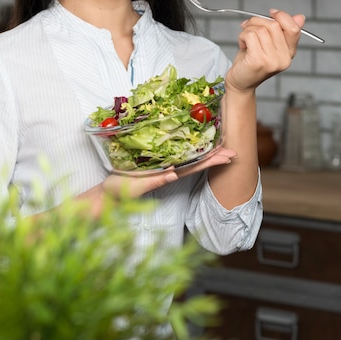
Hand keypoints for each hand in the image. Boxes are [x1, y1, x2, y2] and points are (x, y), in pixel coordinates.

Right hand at [103, 146, 236, 198]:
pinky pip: (175, 155)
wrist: (107, 195)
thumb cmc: (120, 191)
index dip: (212, 161)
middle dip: (215, 156)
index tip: (228, 157)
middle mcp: (168, 171)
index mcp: (167, 175)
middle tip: (233, 149)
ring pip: (188, 159)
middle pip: (197, 162)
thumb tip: (173, 174)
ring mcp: (162, 167)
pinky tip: (192, 144)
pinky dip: (187, 149)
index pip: (195, 167)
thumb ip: (154, 181)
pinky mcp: (153, 163)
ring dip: (205, 153)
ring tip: (221, 146)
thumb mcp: (136, 186)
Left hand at [226, 9, 304, 92]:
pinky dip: (242, 36)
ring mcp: (272, 61)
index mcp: (289, 53)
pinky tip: (242, 44)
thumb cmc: (251, 61)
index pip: (294, 29)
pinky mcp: (258, 61)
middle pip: (274, 25)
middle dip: (257, 21)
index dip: (282, 16)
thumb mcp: (269, 45)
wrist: (240, 83)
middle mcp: (284, 58)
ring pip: (260, 30)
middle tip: (247, 27)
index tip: (271, 13)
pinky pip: (250, 36)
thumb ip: (282, 31)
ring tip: (244, 39)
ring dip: (248, 30)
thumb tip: (300, 17)